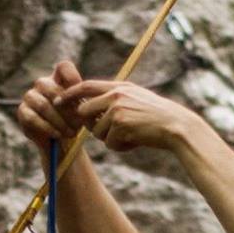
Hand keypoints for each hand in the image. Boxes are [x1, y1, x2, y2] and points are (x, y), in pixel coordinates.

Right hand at [15, 60, 84, 157]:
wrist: (60, 140)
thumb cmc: (73, 122)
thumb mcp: (82, 111)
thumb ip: (82, 103)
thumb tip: (83, 105)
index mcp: (58, 78)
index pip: (64, 67)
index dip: (73, 79)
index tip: (82, 97)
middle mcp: (42, 83)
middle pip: (53, 89)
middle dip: (68, 110)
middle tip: (79, 124)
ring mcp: (30, 96)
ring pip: (43, 105)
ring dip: (59, 121)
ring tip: (71, 133)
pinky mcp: (22, 111)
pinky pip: (33, 118)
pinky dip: (48, 128)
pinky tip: (58, 135)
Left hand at [63, 79, 197, 153]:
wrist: (176, 126)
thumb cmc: (157, 117)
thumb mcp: (136, 100)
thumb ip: (115, 101)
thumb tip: (90, 111)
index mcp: (119, 87)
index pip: (86, 86)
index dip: (70, 93)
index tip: (57, 100)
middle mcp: (116, 95)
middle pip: (85, 112)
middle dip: (90, 126)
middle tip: (107, 132)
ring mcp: (117, 109)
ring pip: (97, 132)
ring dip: (111, 139)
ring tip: (132, 136)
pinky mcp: (120, 124)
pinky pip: (110, 143)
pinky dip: (121, 147)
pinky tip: (136, 141)